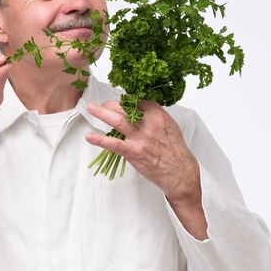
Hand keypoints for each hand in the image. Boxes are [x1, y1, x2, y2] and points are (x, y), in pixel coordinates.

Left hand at [85, 100, 207, 238]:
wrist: (179, 171)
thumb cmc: (175, 149)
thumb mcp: (169, 125)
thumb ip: (154, 115)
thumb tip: (139, 107)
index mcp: (158, 114)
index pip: (136, 100)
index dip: (124, 99)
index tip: (118, 100)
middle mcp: (148, 124)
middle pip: (124, 108)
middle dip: (109, 104)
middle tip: (101, 105)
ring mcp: (140, 138)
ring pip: (117, 121)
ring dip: (101, 113)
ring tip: (91, 109)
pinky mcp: (134, 152)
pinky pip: (114, 144)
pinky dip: (100, 140)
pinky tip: (90, 137)